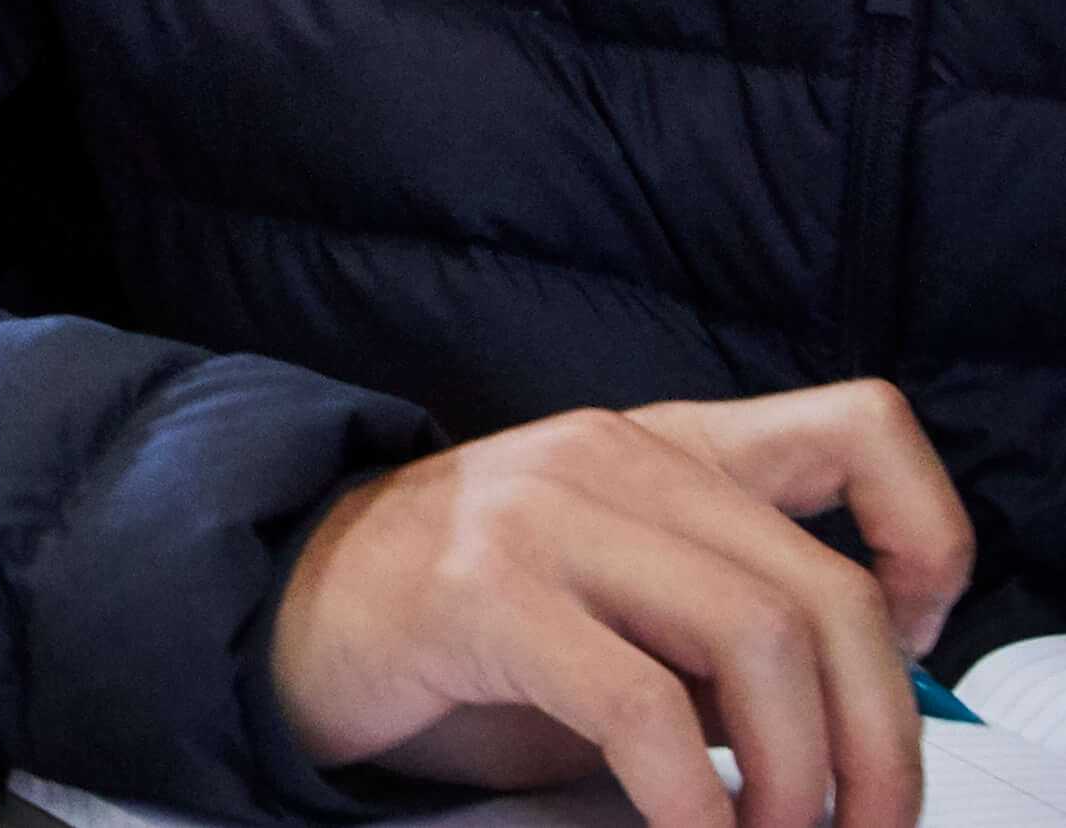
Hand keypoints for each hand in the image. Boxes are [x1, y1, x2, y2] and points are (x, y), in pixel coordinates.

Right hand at [272, 383, 973, 827]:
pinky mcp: (483, 590)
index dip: (930, 539)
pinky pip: (640, 708)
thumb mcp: (626, 599)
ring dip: (799, 779)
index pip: (859, 429)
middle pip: (828, 591)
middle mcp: (617, 454)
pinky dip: (695, 806)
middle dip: (881, 742)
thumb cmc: (477, 625)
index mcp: (670, 447)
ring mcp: (543, 511)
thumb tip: (862, 724)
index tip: (920, 648)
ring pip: (757, 639)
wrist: (289, 608)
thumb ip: (730, 627)